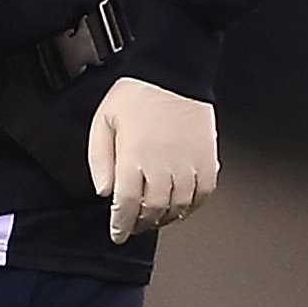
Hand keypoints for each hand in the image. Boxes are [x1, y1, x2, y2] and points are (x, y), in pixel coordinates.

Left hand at [86, 77, 219, 244]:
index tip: (118, 233)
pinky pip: (203, 194)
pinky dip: (192, 207)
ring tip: (154, 219)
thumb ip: (99, 159)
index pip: (126, 205)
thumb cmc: (137, 94)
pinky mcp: (208, 159)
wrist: (173, 72)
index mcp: (135, 158)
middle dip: (140, 224)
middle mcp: (163, 165)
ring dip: (164, 219)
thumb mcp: (103, 122)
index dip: (121, 225)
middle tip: (133, 227)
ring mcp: (189, 164)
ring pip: (178, 207)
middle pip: (152, 210)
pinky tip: (181, 208)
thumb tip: (103, 190)